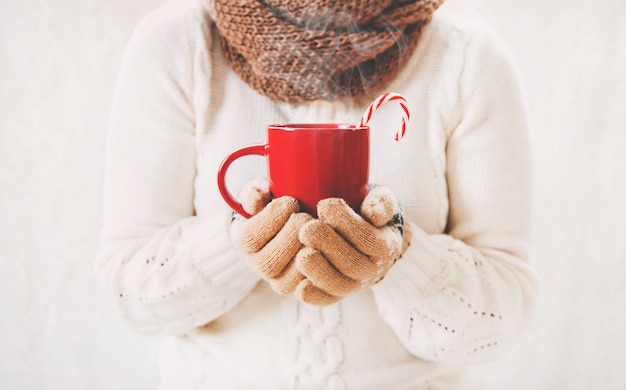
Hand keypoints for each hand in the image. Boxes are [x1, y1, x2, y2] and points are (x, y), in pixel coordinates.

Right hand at [230, 179, 312, 293]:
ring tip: (317, 231)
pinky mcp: (300, 287)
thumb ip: (255, 194)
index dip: (271, 219)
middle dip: (289, 237)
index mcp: (244, 242)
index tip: (290, 202)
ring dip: (305, 254)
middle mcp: (258, 265)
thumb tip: (256, 198)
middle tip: (306, 217)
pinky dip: (321, 269)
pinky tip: (328, 247)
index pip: (250, 238)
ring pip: (288, 280)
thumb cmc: (275, 207)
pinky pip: (308, 287)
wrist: (288, 227)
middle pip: (268, 263)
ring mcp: (278, 280)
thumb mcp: (262, 195)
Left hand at [294, 186, 411, 305]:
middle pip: (353, 264)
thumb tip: (371, 212)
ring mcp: (354, 285)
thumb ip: (382, 203)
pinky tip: (300, 288)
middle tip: (307, 229)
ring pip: (340, 285)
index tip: (324, 205)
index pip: (368, 239)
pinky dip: (315, 297)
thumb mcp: (382, 202)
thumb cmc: (369, 215)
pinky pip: (328, 300)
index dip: (347, 224)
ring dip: (320, 272)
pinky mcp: (336, 294)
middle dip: (329, 246)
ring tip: (302, 254)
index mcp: (385, 246)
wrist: (366, 240)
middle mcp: (372, 270)